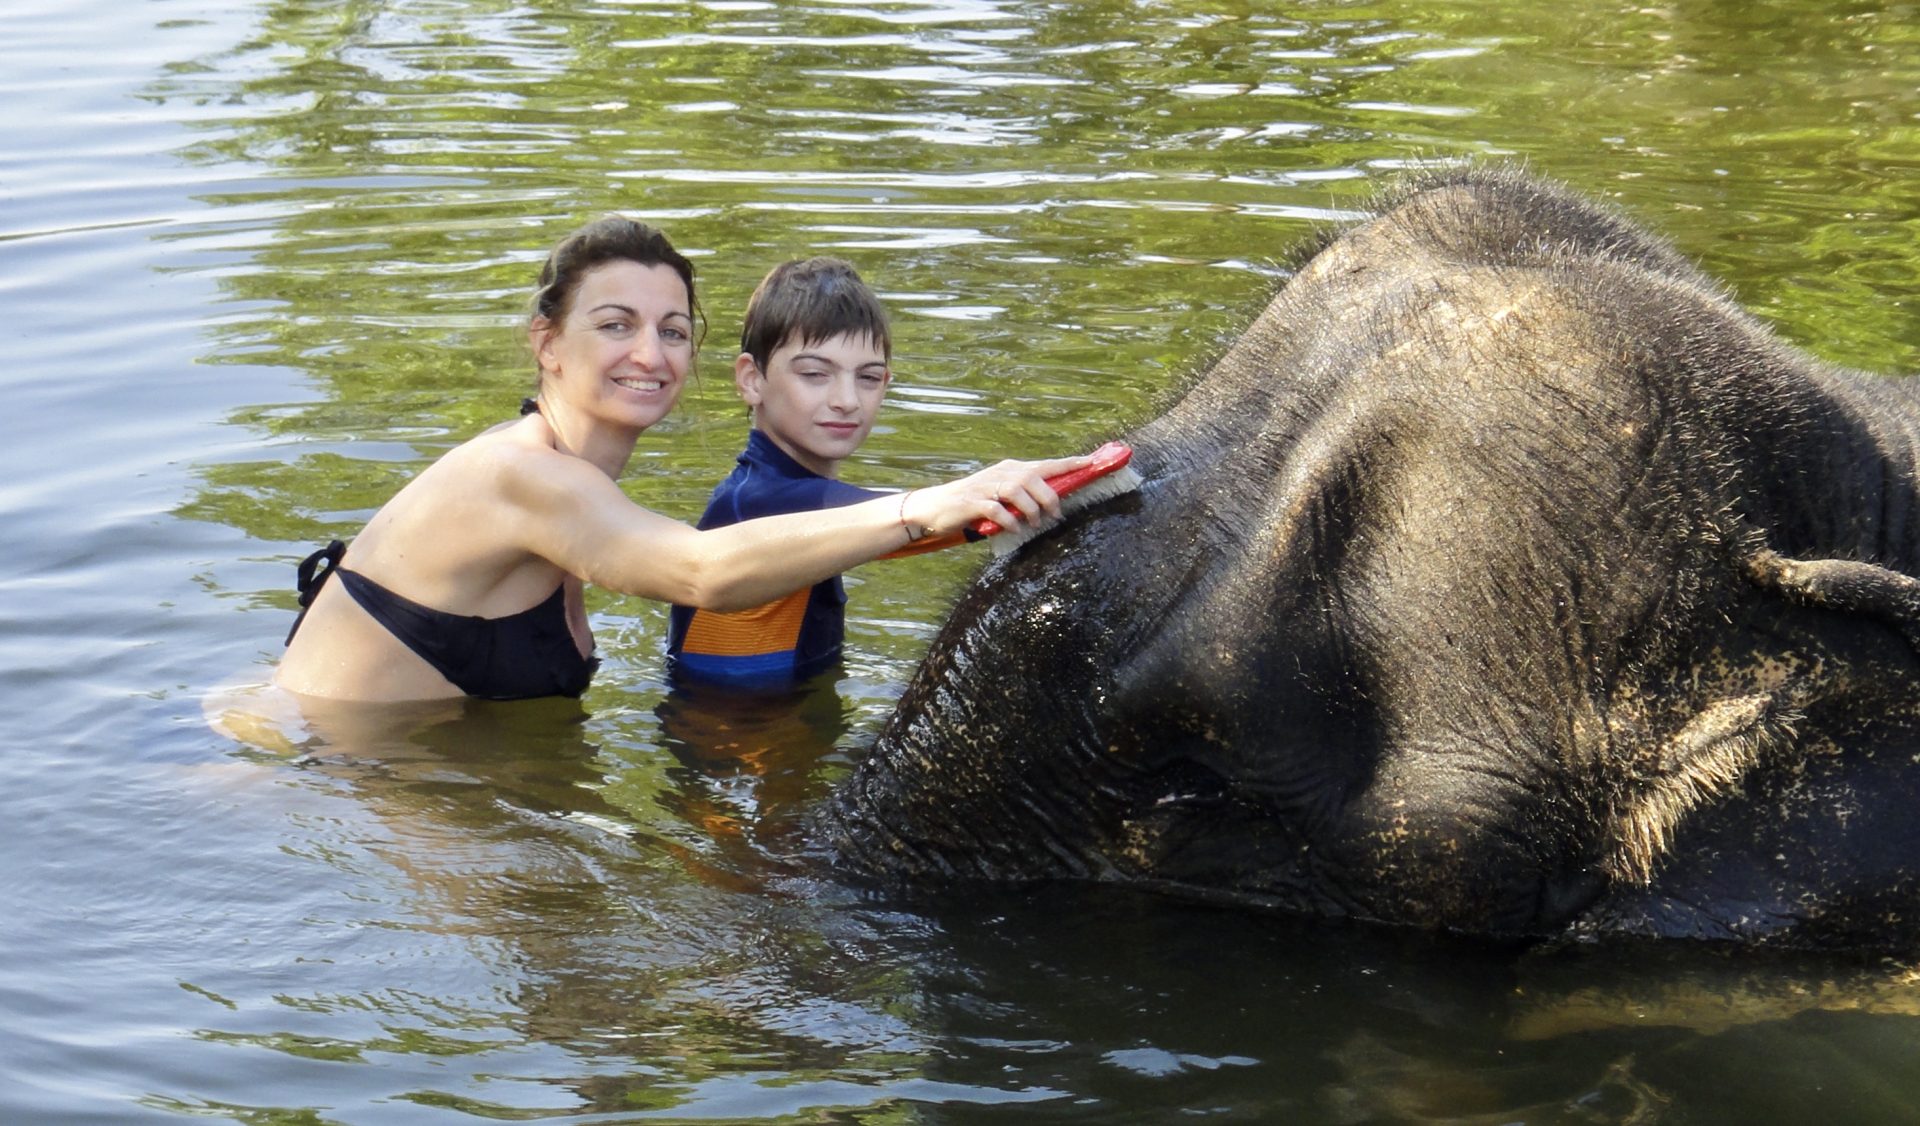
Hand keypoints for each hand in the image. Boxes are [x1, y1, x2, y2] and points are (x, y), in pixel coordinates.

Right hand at [903, 454, 1093, 538]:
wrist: (934, 508)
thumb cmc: (975, 504)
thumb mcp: (1002, 496)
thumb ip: (1025, 497)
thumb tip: (1055, 505)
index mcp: (1011, 470)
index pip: (1045, 464)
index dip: (1069, 464)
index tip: (1091, 463)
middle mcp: (1000, 474)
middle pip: (1033, 477)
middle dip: (1049, 496)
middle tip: (1055, 515)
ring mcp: (985, 487)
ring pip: (1017, 489)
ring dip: (1031, 509)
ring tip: (1035, 523)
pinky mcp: (972, 503)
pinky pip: (996, 509)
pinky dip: (1009, 520)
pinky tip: (1013, 529)